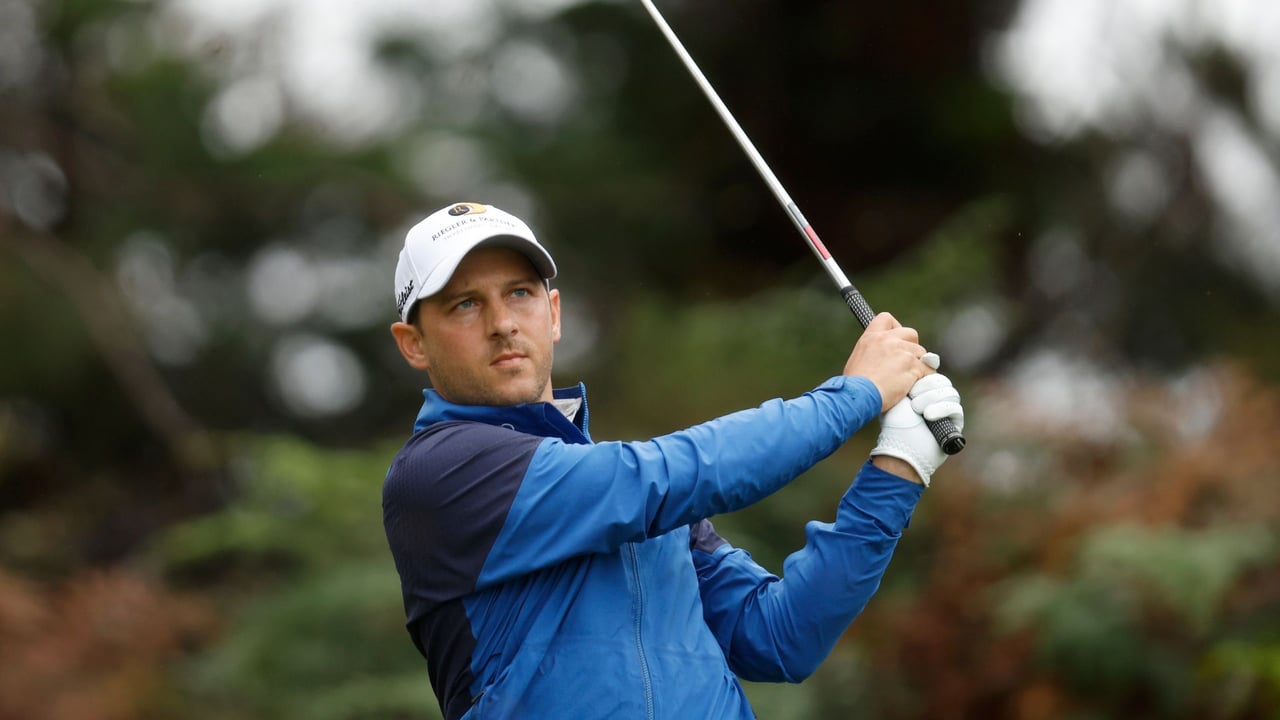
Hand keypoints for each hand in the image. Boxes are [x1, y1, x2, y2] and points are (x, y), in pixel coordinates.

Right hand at [843, 312, 933, 411]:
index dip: (896, 328)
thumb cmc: (855, 385)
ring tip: (909, 379)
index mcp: (871, 337)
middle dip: (912, 346)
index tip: (897, 339)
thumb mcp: (857, 360)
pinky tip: (917, 385)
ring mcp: (902, 352)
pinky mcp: (912, 366)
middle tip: (907, 361)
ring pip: (921, 353)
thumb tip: (881, 360)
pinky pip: (928, 369)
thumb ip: (872, 353)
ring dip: (919, 364)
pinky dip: (925, 377)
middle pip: (911, 333)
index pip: (887, 319)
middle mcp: (887, 340)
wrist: (859, 396)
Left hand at [870, 372, 963, 486]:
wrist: (900, 447)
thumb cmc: (895, 422)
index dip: (927, 368)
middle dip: (926, 386)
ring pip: (949, 392)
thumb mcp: (899, 394)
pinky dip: (941, 409)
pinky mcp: (955, 422)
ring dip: (930, 399)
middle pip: (942, 381)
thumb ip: (910, 375)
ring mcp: (947, 410)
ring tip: (916, 409)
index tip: (922, 365)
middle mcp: (936, 398)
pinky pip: (955, 408)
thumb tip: (928, 356)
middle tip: (912, 397)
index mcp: (923, 389)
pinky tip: (928, 415)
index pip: (932, 372)